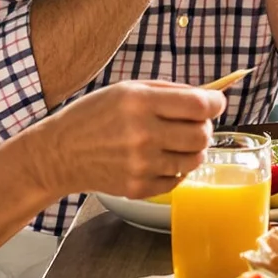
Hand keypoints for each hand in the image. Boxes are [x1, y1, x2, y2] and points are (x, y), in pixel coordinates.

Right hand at [41, 81, 223, 199]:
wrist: (60, 153)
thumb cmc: (95, 116)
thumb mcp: (128, 89)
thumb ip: (171, 91)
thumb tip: (211, 96)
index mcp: (140, 103)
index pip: (199, 105)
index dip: (216, 103)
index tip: (216, 103)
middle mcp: (142, 135)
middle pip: (202, 135)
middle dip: (204, 127)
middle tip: (194, 124)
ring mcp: (141, 165)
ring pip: (195, 160)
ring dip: (193, 149)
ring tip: (176, 142)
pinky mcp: (138, 188)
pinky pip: (177, 180)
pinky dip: (175, 169)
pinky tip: (159, 159)